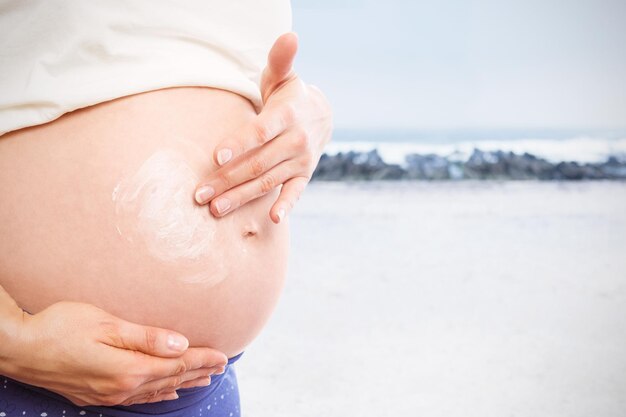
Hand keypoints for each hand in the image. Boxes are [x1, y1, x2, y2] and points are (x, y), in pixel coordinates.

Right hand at [1, 301, 226, 405]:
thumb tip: (181, 344)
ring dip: (181, 383)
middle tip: (220, 366)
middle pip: (169, 379)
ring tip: (203, 379)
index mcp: (127, 369)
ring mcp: (108, 395)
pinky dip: (157, 393)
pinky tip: (167, 392)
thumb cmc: (61, 327)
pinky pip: (137, 397)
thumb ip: (147, 337)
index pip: (175, 365)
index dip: (201, 359)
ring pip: (155, 390)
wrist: (19, 349)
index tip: (223, 355)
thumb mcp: (107, 325)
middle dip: (197, 371)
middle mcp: (121, 387)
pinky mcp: (96, 395)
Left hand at [194, 32, 332, 222]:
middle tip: (199, 194)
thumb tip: (289, 34)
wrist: (321, 116)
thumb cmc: (290, 96)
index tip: (217, 156)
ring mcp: (300, 160)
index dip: (239, 143)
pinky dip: (287, 205)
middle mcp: (295, 140)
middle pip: (257, 162)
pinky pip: (296, 193)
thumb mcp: (284, 76)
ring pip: (267, 181)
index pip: (261, 131)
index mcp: (286, 115)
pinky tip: (274, 220)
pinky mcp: (304, 175)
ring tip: (216, 209)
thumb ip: (280, 59)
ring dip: (241, 196)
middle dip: (226, 179)